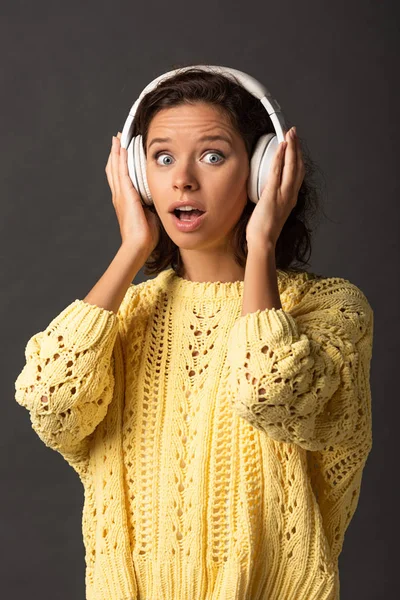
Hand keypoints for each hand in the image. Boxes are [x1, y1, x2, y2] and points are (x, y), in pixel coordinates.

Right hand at [105, 132, 159, 254]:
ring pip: (116, 167)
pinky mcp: (126, 195)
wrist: (138, 244)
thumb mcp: (150, 215)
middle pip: (114, 169)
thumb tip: (160, 199)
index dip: (120, 163)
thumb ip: (152, 204)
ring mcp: (121, 194)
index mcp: (125, 200)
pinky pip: (122, 172)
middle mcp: (120, 195)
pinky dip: (121, 159)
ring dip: (117, 151)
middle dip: (116, 153)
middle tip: (117, 138)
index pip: (120, 177)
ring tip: (118, 138)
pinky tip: (122, 148)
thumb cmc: (145, 235)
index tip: (121, 151)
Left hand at [245, 126, 304, 249]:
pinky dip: (280, 157)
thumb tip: (265, 191)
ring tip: (290, 134)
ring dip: (291, 147)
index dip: (297, 157)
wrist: (263, 241)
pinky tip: (280, 147)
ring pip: (291, 165)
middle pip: (298, 165)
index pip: (297, 173)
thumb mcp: (271, 211)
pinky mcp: (273, 194)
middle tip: (294, 132)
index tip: (295, 146)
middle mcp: (290, 194)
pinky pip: (277, 171)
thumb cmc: (264, 230)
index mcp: (290, 198)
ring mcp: (283, 194)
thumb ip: (271, 199)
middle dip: (296, 147)